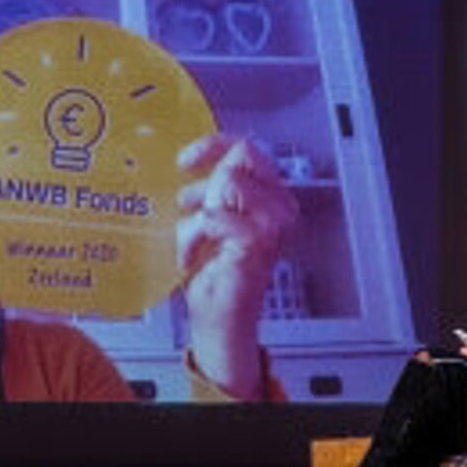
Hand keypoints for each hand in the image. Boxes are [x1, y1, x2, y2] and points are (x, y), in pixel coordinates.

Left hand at [175, 134, 299, 399]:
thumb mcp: (209, 221)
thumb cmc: (214, 276)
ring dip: (197, 216)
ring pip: (227, 183)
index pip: (248, 149)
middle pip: (242, 158)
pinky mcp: (257, 243)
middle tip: (191, 209)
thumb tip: (192, 164)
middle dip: (207, 184)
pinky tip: (193, 258)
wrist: (219, 320)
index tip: (186, 161)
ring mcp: (273, 225)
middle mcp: (280, 208)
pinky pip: (215, 216)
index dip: (214, 146)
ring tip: (194, 243)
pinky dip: (193, 237)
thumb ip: (211, 191)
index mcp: (272, 199)